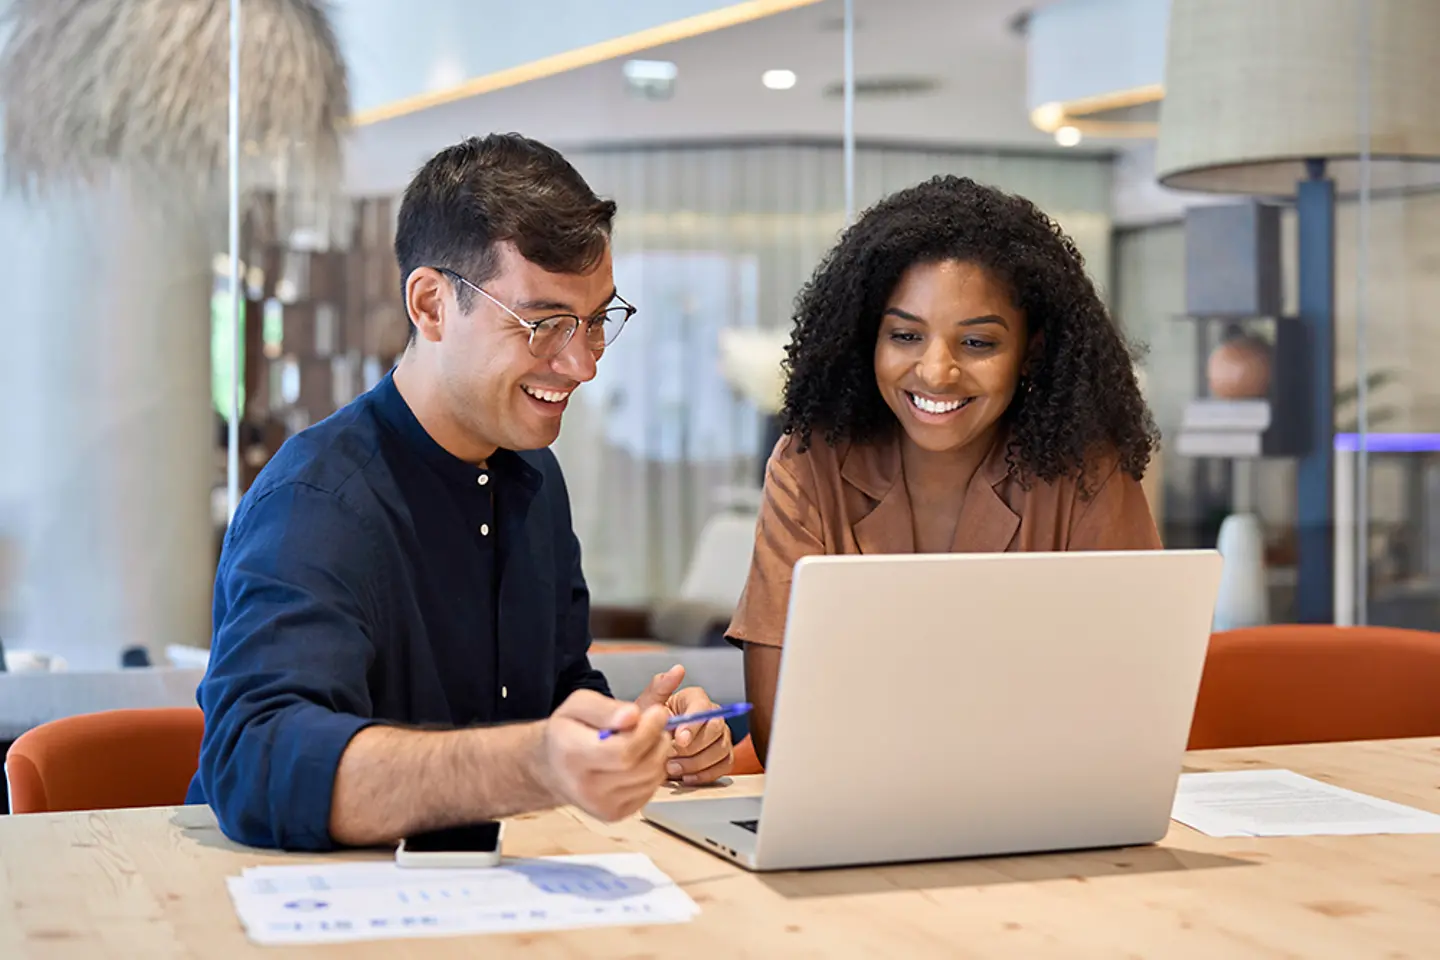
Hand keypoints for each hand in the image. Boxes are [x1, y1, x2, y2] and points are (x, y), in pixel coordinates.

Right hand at [540, 690, 670, 821]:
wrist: (551, 768)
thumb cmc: (566, 732)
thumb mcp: (577, 705)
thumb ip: (605, 708)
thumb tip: (633, 715)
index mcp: (572, 754)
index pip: (623, 751)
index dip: (648, 730)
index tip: (658, 712)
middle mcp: (585, 786)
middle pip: (643, 767)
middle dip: (658, 740)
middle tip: (657, 722)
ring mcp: (600, 805)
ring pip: (650, 779)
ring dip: (658, 754)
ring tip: (646, 738)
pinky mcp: (613, 814)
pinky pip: (649, 790)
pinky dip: (652, 771)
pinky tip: (639, 758)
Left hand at [636, 666, 733, 785]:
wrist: (648, 745)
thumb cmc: (649, 723)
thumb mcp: (648, 704)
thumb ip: (660, 687)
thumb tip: (678, 669)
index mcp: (695, 698)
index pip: (703, 708)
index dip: (692, 725)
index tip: (678, 739)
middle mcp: (713, 715)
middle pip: (716, 729)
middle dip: (693, 747)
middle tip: (671, 758)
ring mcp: (720, 736)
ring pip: (720, 750)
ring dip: (695, 763)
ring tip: (673, 768)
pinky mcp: (722, 755)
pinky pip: (723, 766)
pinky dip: (704, 775)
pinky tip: (686, 776)